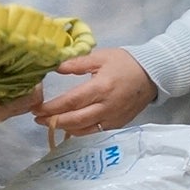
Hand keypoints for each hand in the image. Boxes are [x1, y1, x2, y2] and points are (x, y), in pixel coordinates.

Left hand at [31, 48, 156, 136]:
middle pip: (75, 120)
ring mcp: (114, 118)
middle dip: (54, 121)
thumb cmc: (125, 63)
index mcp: (101, 87)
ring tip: (52, 123)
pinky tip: (71, 127)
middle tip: (38, 119)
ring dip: (66, 128)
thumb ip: (77, 63)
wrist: (153, 74)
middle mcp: (107, 106)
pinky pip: (96, 132)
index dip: (51, 108)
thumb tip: (56, 68)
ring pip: (85, 130)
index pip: (70, 102)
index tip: (36, 109)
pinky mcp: (119, 124)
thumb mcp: (101, 57)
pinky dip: (81, 132)